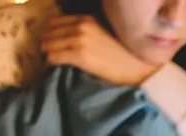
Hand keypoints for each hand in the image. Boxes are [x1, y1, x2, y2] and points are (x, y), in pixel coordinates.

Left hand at [41, 16, 155, 85]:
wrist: (138, 67)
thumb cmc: (125, 54)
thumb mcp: (104, 33)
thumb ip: (87, 31)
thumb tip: (69, 38)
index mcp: (87, 19)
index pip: (56, 22)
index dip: (50, 33)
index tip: (51, 43)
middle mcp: (82, 26)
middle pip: (49, 33)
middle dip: (46, 43)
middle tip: (48, 54)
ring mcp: (80, 40)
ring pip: (48, 45)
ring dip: (47, 53)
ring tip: (50, 61)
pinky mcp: (79, 56)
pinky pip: (53, 57)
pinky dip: (50, 63)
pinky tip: (53, 67)